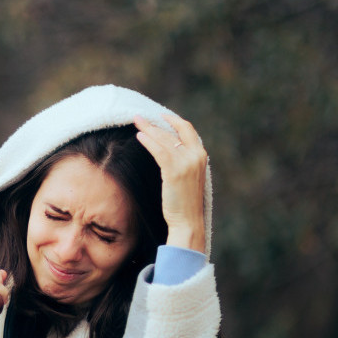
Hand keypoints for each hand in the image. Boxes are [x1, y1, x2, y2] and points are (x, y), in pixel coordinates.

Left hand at [133, 113, 207, 254]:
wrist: (188, 221)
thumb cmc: (185, 203)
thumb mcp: (188, 177)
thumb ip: (182, 162)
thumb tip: (166, 150)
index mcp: (201, 156)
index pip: (187, 130)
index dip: (173, 121)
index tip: (160, 116)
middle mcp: (196, 156)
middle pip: (172, 132)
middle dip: (154, 123)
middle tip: (139, 116)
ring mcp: (187, 163)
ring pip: (164, 139)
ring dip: (148, 129)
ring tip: (136, 122)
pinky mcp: (175, 171)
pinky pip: (159, 151)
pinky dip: (149, 142)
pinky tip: (139, 137)